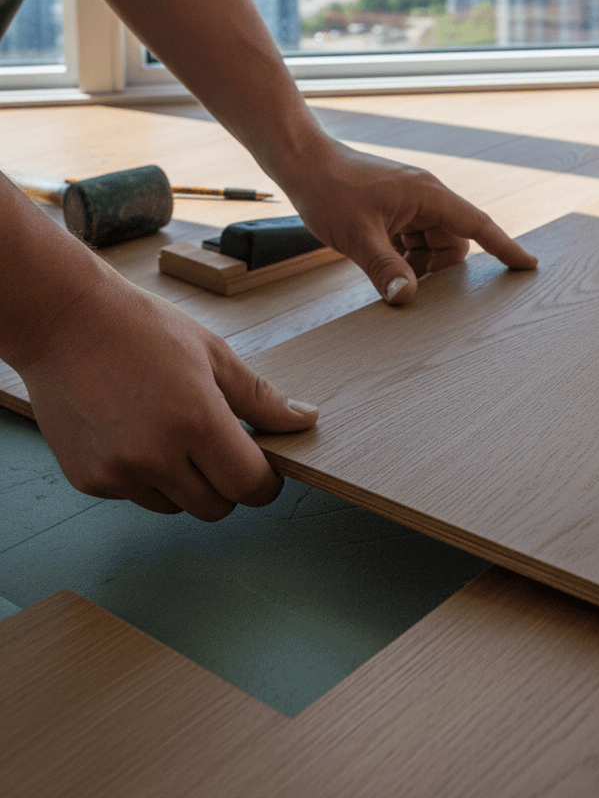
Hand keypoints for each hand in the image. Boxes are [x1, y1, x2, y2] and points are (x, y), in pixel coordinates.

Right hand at [20, 273, 318, 520]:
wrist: (64, 321)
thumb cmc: (141, 328)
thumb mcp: (214, 354)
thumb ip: (261, 397)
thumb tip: (304, 420)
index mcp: (195, 422)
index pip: (249, 485)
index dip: (266, 483)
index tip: (267, 470)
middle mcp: (154, 456)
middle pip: (216, 506)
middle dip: (229, 484)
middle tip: (222, 447)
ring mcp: (116, 472)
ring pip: (176, 506)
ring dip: (186, 483)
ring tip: (172, 432)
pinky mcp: (88, 479)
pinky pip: (136, 495)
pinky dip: (146, 477)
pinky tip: (136, 433)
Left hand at [282, 134, 538, 304]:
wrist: (302, 162)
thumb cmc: (329, 191)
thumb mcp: (357, 237)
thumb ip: (385, 269)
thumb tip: (407, 299)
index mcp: (429, 196)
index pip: (479, 225)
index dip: (506, 247)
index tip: (529, 265)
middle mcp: (427, 196)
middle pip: (454, 242)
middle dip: (437, 266)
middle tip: (405, 276)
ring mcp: (411, 201)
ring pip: (434, 242)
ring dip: (417, 261)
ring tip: (384, 264)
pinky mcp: (397, 206)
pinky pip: (415, 237)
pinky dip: (404, 253)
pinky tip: (380, 257)